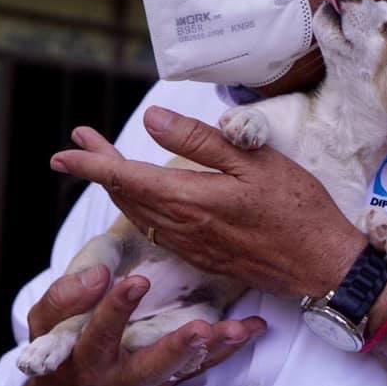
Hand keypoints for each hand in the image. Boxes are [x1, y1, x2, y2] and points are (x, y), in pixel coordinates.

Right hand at [15, 265, 265, 385]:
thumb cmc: (60, 355)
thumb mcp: (43, 327)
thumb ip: (65, 298)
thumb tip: (99, 274)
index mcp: (85, 360)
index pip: (96, 334)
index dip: (114, 310)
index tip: (133, 281)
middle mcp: (121, 378)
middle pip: (150, 367)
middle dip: (176, 349)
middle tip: (201, 329)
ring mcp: (150, 383)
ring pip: (185, 372)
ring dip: (213, 351)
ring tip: (239, 329)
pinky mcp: (171, 382)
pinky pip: (203, 369)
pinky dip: (229, 349)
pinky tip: (255, 327)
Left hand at [50, 106, 365, 298]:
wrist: (322, 265)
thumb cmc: (297, 208)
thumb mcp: (254, 163)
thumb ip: (200, 141)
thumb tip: (152, 121)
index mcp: (191, 199)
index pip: (126, 178)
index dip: (92, 163)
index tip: (65, 152)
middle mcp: (182, 227)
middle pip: (125, 196)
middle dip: (99, 169)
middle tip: (80, 145)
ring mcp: (191, 246)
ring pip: (139, 215)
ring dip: (118, 189)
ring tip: (105, 165)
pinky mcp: (203, 257)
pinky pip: (157, 230)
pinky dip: (139, 209)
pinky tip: (144, 199)